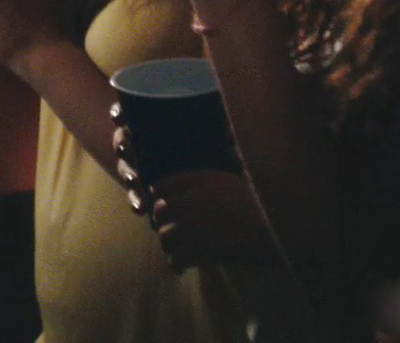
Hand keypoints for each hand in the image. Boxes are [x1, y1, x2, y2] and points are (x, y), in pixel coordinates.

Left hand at [149, 169, 276, 271]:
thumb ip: (208, 186)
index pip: (160, 185)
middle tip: (173, 236)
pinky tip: (181, 268)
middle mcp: (192, 199)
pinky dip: (176, 265)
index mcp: (200, 179)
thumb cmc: (268, 207)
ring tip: (177, 254)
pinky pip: (176, 258)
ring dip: (170, 247)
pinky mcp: (201, 248)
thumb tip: (192, 195)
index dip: (159, 199)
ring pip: (165, 237)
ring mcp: (194, 224)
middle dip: (164, 224)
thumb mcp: (233, 184)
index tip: (166, 211)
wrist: (288, 229)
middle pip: (159, 212)